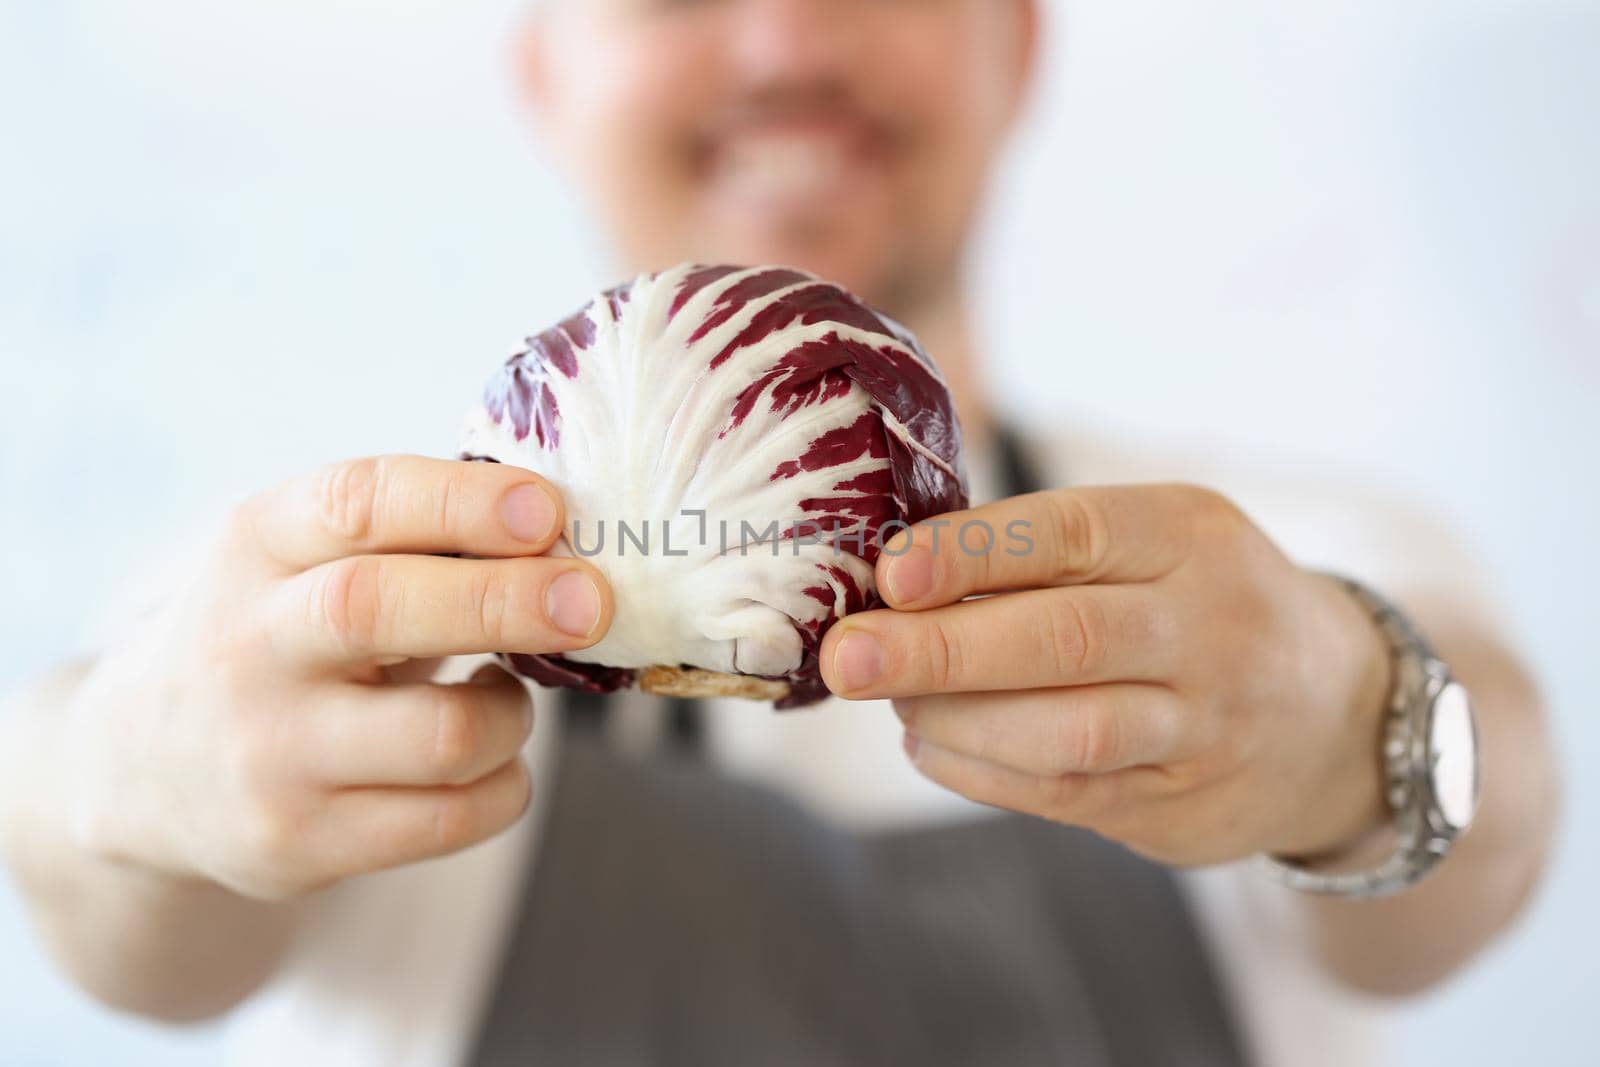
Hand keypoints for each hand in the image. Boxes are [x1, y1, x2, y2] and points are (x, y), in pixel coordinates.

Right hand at [60, 456, 612, 899]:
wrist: (145, 772)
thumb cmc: (280, 638)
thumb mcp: (302, 562)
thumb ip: (410, 538)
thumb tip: (567, 530)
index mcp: (258, 546)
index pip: (355, 503)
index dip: (458, 502)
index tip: (545, 509)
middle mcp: (249, 645)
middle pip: (377, 608)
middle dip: (503, 600)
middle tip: (592, 601)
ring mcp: (271, 753)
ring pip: (440, 736)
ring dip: (514, 713)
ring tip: (507, 694)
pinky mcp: (300, 843)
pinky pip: (452, 819)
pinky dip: (505, 784)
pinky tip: (489, 758)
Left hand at [820, 484, 1392, 866]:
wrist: (1338, 714)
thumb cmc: (1201, 601)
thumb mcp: (1158, 539)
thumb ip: (1049, 550)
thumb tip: (898, 574)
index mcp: (1190, 535)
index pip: (1073, 532)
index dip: (973, 554)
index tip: (890, 572)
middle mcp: (1207, 628)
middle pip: (1068, 639)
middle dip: (943, 649)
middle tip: (849, 657)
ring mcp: (1202, 725)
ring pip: (1070, 730)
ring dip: (958, 719)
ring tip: (891, 700)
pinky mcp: (1179, 803)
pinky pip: (1066, 793)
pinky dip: (981, 772)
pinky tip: (929, 745)